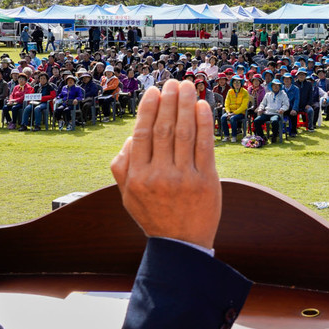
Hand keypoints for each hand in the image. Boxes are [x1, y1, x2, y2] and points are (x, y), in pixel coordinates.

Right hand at [111, 80, 220, 249]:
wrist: (181, 246)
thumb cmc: (154, 216)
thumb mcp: (127, 196)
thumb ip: (122, 167)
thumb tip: (130, 138)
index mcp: (137, 177)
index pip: (142, 134)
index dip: (148, 109)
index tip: (154, 91)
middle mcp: (159, 176)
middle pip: (164, 129)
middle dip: (168, 101)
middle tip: (173, 83)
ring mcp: (183, 179)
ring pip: (184, 133)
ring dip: (186, 105)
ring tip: (188, 86)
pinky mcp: (206, 182)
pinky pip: (204, 146)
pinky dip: (204, 123)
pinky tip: (202, 107)